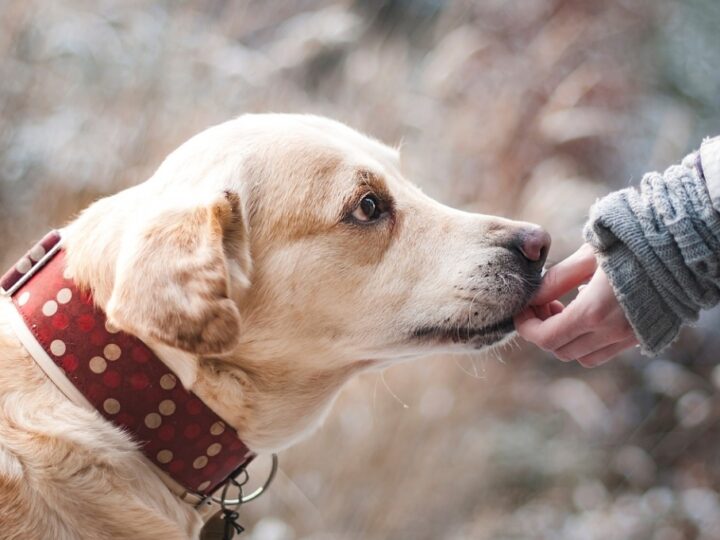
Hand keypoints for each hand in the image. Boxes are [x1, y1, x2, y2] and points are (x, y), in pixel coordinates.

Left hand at [514, 244, 637, 366]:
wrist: (680, 247)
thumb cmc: (631, 243)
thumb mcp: (587, 256)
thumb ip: (556, 280)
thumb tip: (532, 297)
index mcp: (594, 312)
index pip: (546, 338)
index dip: (526, 327)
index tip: (522, 310)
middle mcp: (612, 332)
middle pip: (560, 350)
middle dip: (543, 330)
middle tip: (543, 304)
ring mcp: (629, 337)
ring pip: (582, 356)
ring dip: (565, 338)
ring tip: (564, 308)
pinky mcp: (642, 336)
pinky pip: (605, 351)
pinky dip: (588, 340)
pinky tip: (589, 311)